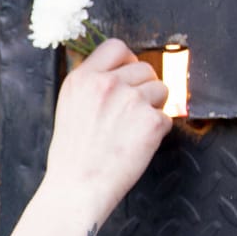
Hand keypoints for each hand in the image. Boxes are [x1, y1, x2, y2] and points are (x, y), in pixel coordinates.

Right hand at [41, 39, 171, 222]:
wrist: (77, 188)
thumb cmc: (72, 156)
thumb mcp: (69, 107)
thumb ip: (92, 85)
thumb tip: (122, 74)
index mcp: (82, 78)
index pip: (116, 47)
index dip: (128, 61)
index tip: (128, 76)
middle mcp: (107, 84)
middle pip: (145, 68)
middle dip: (144, 88)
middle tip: (132, 113)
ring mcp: (131, 101)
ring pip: (162, 89)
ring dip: (154, 107)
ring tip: (133, 130)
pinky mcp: (151, 121)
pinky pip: (167, 117)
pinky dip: (157, 131)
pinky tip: (137, 145)